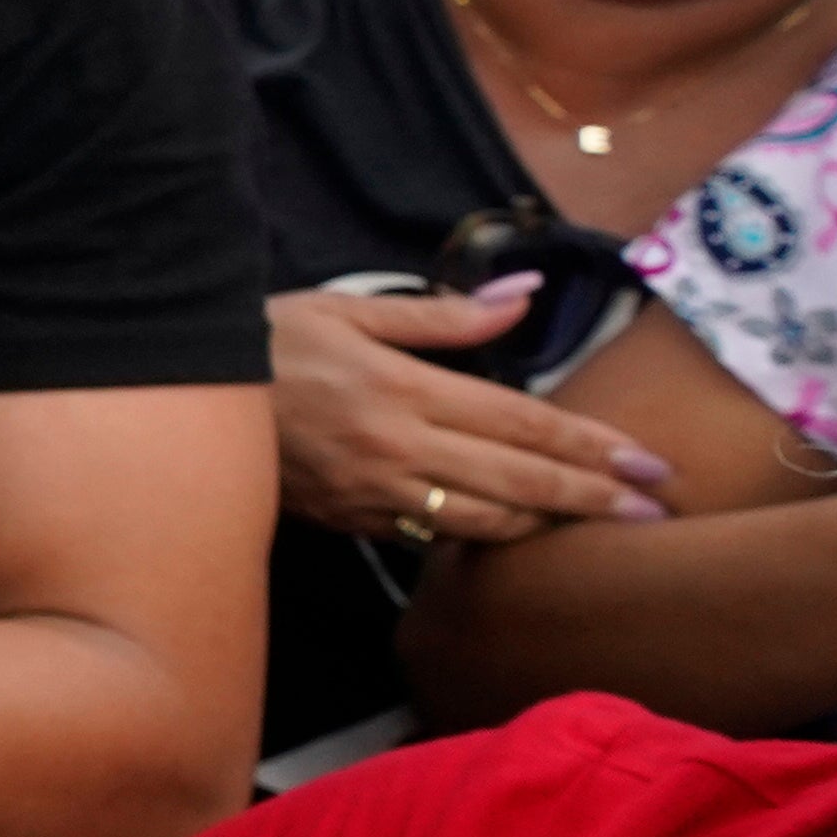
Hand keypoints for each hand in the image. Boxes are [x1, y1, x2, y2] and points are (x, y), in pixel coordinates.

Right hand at [263, 284, 669, 543]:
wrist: (180, 400)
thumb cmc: (266, 341)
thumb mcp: (347, 309)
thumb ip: (442, 314)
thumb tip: (522, 298)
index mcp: (401, 388)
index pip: (521, 423)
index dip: (591, 446)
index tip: (648, 462)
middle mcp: (395, 447)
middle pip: (518, 482)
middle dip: (594, 498)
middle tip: (656, 511)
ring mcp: (372, 492)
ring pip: (483, 522)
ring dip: (550, 526)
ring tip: (601, 527)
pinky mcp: (350, 519)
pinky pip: (432, 537)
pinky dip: (485, 539)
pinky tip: (520, 534)